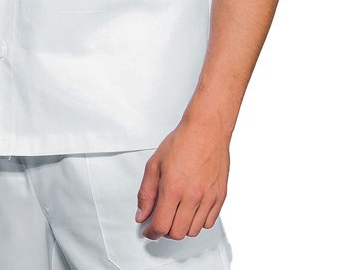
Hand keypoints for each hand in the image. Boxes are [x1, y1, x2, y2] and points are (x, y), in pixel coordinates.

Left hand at [135, 114, 229, 239]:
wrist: (206, 129)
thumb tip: (142, 214)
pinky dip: (198, 221)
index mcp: (173, 188)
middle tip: (160, 219)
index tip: (149, 230)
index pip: (161, 226)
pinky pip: (208, 223)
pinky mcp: (220, 196)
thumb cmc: (182, 142)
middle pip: (177, 233)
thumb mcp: (154, 164)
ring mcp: (208, 198)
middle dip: (165, 231)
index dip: (151, 232)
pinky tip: (191, 209)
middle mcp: (192, 196)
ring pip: (193, 231)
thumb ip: (146, 193)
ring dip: (182, 227)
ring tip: (176, 212)